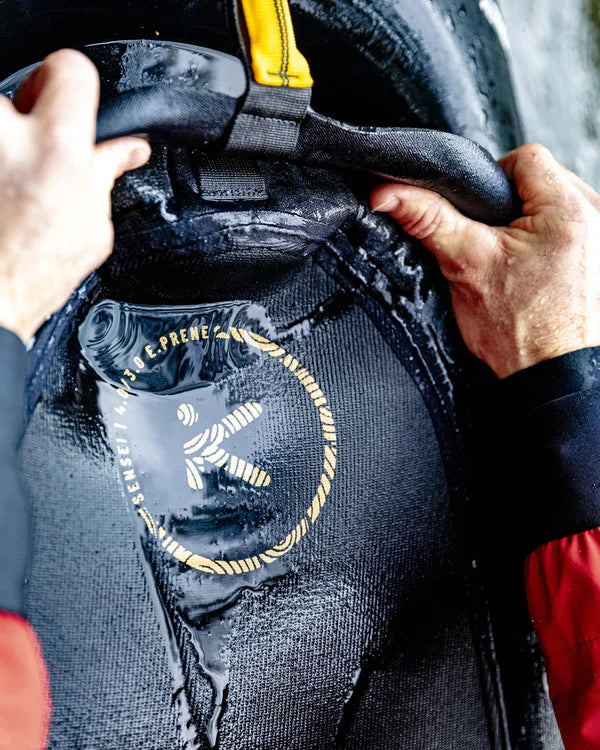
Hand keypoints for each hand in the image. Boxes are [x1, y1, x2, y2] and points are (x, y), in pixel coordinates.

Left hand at [0, 49, 150, 341]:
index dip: (74, 87)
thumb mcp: (90, 227)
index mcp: (56, 149)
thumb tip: (125, 152)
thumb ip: (105, 173)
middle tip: (31, 153)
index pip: (70, 69)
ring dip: (5, 142)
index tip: (68, 102)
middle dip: (26, 113)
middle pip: (17, 87)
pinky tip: (2, 193)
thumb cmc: (29, 277)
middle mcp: (3, 138)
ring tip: (9, 181)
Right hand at [371, 143, 599, 377]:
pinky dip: (548, 244)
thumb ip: (428, 219)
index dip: (490, 182)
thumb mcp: (465, 265)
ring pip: (554, 207)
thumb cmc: (522, 332)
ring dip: (531, 226)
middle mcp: (596, 215)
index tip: (479, 217)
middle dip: (510, 208)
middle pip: (541, 182)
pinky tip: (534, 272)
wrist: (552, 377)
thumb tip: (390, 193)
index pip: (524, 157)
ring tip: (515, 263)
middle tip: (494, 246)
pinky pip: (570, 231)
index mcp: (567, 207)